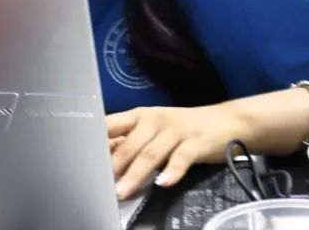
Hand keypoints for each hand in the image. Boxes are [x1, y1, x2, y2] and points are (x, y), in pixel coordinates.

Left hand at [107, 104, 247, 198]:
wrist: (225, 121)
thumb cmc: (182, 128)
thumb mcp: (153, 130)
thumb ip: (130, 141)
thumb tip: (102, 157)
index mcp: (139, 116)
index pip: (111, 124)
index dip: (96, 141)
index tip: (83, 158)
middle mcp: (154, 120)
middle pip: (130, 144)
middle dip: (115, 166)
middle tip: (101, 185)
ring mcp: (175, 131)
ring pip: (151, 153)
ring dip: (135, 174)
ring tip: (123, 191)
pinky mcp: (196, 143)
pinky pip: (181, 157)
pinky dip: (172, 171)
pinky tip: (163, 183)